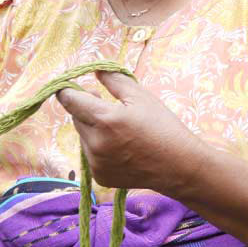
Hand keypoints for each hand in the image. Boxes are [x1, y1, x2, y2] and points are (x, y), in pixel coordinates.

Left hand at [56, 71, 199, 191]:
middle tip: (109, 108)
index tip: (71, 86)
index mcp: (105, 119)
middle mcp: (96, 143)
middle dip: (86, 110)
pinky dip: (99, 148)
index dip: (67, 90)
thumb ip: (113, 79)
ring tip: (120, 132)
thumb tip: (94, 69)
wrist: (179, 166)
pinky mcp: (100, 176)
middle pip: (75, 117)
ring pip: (82, 137)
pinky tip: (122, 149)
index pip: (69, 100)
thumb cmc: (163, 127)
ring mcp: (96, 163)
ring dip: (93, 130)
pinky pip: (91, 155)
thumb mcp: (141, 96)